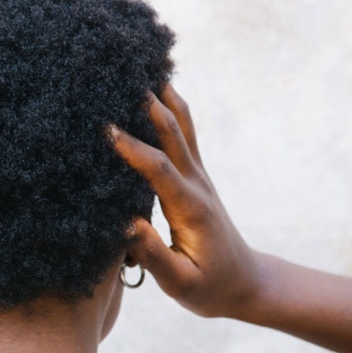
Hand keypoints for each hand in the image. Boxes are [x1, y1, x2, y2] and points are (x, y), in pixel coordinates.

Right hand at [111, 84, 259, 317]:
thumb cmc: (211, 287)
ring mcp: (198, 174)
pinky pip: (183, 131)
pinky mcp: (195, 174)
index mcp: (189, 207)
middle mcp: (196, 182)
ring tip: (141, 65)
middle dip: (147, 103)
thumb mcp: (181, 284)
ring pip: (182, 123)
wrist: (246, 282)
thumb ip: (153, 255)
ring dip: (162, 95)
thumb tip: (124, 224)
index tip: (105, 128)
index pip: (159, 168)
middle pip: (173, 131)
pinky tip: (155, 88)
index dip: (132, 147)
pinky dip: (169, 106)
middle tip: (121, 74)